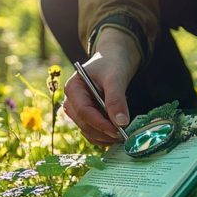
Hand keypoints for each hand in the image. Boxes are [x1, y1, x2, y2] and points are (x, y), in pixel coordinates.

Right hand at [63, 28, 141, 145]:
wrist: (114, 59)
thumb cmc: (112, 64)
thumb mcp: (115, 77)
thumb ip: (116, 99)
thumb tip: (121, 123)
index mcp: (73, 88)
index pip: (83, 111)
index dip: (100, 123)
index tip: (118, 131)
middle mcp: (71, 102)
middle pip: (84, 124)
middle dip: (103, 132)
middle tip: (124, 136)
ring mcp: (78, 111)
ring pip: (88, 131)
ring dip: (104, 137)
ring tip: (123, 137)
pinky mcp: (86, 117)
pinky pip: (92, 132)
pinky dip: (104, 136)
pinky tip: (117, 136)